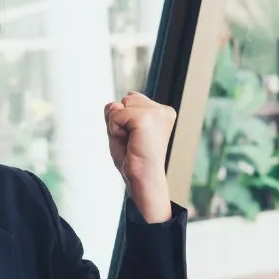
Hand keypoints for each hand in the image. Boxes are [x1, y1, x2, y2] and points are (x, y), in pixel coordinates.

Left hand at [105, 92, 175, 221]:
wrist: (143, 180)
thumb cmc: (134, 159)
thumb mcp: (122, 129)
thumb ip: (116, 112)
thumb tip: (116, 104)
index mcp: (163, 112)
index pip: (131, 98)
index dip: (124, 119)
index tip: (136, 138)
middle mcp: (163, 110)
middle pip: (126, 98)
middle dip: (121, 119)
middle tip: (132, 141)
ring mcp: (157, 113)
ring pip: (121, 104)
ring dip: (117, 124)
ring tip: (131, 141)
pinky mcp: (146, 119)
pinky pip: (116, 114)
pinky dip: (115, 128)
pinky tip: (129, 142)